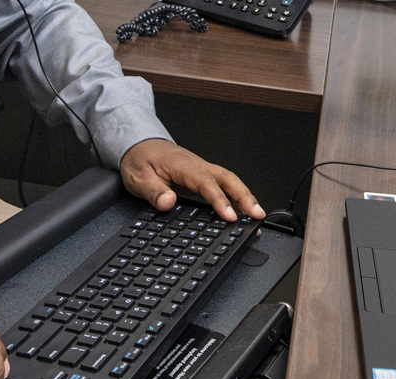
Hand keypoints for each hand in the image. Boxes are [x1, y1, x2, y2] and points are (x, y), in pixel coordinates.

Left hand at [120, 139, 266, 221]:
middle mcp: (198, 166)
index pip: (206, 183)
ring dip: (245, 198)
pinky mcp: (203, 177)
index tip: (229, 216)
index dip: (220, 200)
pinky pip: (224, 186)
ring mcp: (203, 170)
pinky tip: (243, 212)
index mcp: (184, 165)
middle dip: (245, 197)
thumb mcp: (138, 177)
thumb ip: (153, 191)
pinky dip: (237, 198)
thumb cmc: (140, 160)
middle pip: (228, 179)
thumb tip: (167, 202)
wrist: (139, 145)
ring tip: (257, 217)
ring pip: (230, 182)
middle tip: (257, 215)